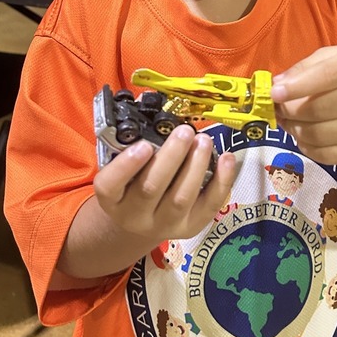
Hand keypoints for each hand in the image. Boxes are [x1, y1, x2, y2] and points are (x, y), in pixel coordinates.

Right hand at [93, 125, 235, 240]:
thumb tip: (151, 108)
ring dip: (195, 165)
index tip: (144, 145)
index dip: (126, 166)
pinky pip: (208, 206)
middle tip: (185, 131)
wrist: (142, 221)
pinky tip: (226, 159)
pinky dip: (221, 182)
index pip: (110, 185)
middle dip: (171, 157)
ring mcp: (163, 224)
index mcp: (111, 198)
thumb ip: (130, 144)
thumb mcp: (121, 167)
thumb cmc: (132, 183)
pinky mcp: (190, 227)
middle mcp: (134, 216)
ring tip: (203, 141)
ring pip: (181, 198)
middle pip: (150, 188)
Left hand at [271, 46, 336, 164]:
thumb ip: (306, 67)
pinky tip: (303, 136)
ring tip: (288, 121)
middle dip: (290, 110)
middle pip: (319, 109)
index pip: (328, 76)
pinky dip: (307, 147)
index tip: (274, 93)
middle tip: (277, 108)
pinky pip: (328, 155)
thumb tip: (277, 86)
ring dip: (294, 129)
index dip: (297, 86)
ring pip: (320, 135)